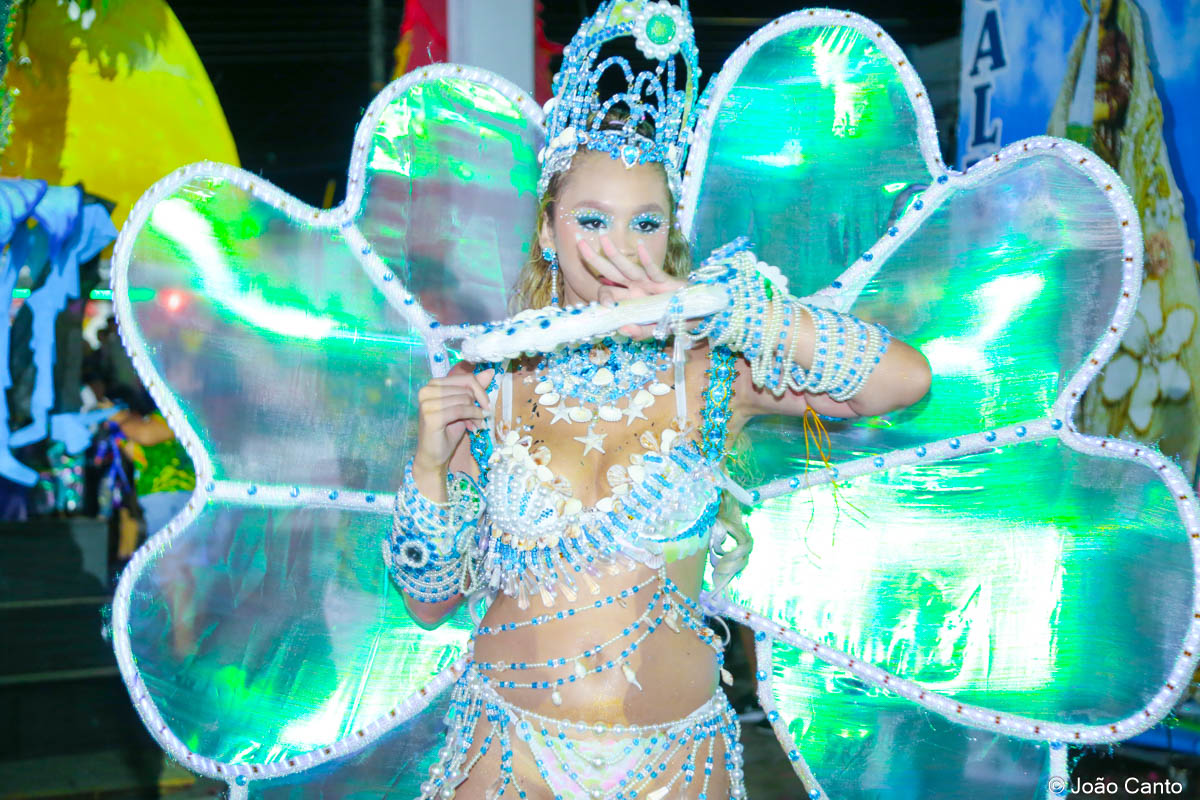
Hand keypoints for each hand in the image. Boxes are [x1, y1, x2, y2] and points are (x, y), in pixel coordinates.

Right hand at [413, 368, 493, 495]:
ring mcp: (426, 403)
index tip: (487, 404)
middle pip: (466, 388)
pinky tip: (475, 426)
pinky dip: (472, 416)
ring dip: (476, 413)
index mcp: (433, 384)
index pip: (465, 378)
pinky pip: (461, 410)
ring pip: (465, 399)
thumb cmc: (447, 431)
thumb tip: (490, 372)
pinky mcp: (431, 416)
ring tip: (476, 424)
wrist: (433, 455)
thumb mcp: (463, 406)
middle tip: (480, 418)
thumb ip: (473, 389)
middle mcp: (426, 390)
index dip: (480, 390)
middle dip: (478, 404)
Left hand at [579, 236, 684, 337]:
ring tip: (603, 236)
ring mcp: (648, 283)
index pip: (608, 293)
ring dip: (614, 252)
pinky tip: (640, 246)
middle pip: (610, 272)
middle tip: (579, 243)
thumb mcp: (655, 331)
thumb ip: (639, 332)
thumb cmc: (673, 320)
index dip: (603, 297)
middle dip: (594, 258)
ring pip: (627, 267)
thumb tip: (622, 330)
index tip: (606, 306)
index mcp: (629, 301)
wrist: (697, 314)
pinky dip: (647, 259)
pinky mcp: (665, 281)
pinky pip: (654, 270)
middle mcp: (635, 289)